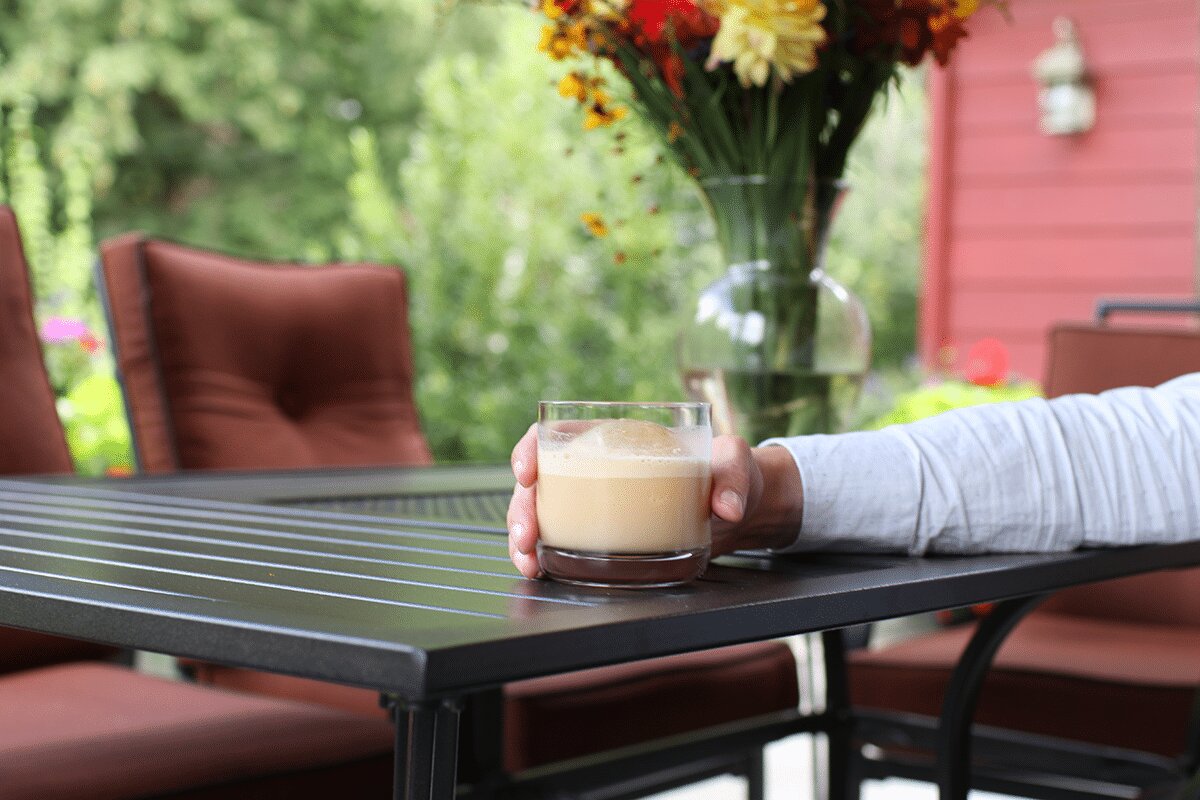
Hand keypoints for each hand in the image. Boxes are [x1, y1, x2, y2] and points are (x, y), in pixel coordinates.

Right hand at [507, 427, 803, 578]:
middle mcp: (596, 471)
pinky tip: (540, 573)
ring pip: (541, 516)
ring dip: (524, 539)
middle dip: (522, 508)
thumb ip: (733, 475)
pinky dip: (543, 558)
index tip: (526, 472)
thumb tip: (726, 507)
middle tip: (526, 536)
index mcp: (615, 440)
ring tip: (528, 563)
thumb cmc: (728, 473)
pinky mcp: (602, 537)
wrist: (737, 511)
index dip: (530, 449)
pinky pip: (560, 544)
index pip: (557, 435)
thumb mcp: (735, 463)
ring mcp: (595, 506)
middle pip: (540, 482)